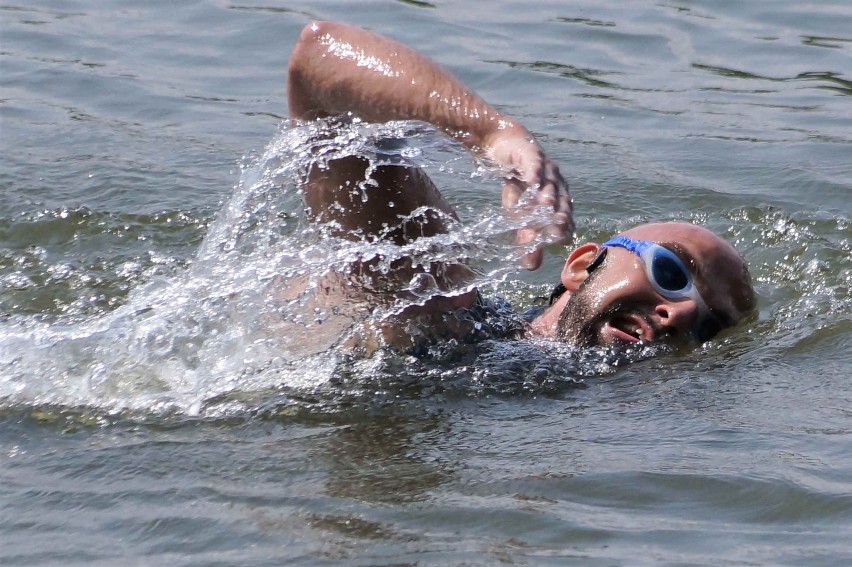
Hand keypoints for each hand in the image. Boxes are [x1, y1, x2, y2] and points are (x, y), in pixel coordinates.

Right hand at [488, 134, 574, 269]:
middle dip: (560, 217)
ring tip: (546, 208)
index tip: (560, 244)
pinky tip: (532, 182)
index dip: (563, 229)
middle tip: (558, 232)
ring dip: (548, 195)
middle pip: (560, 202)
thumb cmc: (517, 183)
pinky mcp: (531, 154)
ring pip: (549, 183)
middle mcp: (556, 184)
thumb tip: (530, 267)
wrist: (504, 148)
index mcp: (558, 199)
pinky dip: (534, 172)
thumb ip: (527, 237)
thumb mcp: (518, 214)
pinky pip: (534, 164)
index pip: (564, 218)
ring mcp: (546, 168)